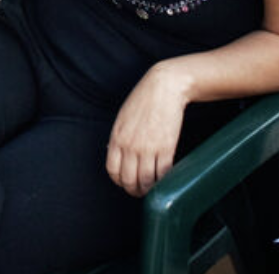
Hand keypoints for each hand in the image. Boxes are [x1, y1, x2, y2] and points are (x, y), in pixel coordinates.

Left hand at [106, 62, 189, 196]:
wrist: (164, 87)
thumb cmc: (143, 100)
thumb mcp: (123, 118)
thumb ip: (119, 137)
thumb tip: (117, 155)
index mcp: (117, 138)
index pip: (113, 170)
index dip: (119, 182)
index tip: (126, 184)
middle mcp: (130, 146)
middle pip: (129, 180)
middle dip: (134, 190)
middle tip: (140, 191)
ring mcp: (148, 148)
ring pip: (146, 181)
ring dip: (149, 189)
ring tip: (153, 189)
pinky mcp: (166, 148)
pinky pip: (163, 173)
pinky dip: (164, 181)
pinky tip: (165, 180)